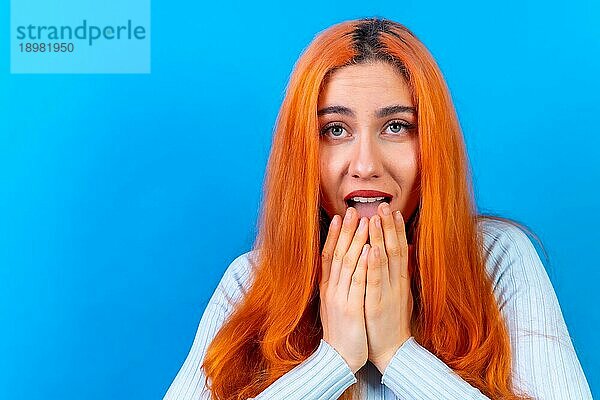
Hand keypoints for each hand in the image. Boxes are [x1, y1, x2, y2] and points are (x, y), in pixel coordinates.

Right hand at [319, 207, 369, 373]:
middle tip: (353, 210)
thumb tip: (346, 267)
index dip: (334, 235)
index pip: (329, 255)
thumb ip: (341, 285)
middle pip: (338, 254)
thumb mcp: (338, 304)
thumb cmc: (343, 331)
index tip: (339, 217)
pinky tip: (369, 249)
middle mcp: (331, 289)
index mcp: (328, 288)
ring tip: (364, 221)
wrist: (339, 359)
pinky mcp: (351, 308)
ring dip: (356, 240)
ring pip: (347, 263)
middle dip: (346, 230)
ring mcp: (339, 298)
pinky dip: (363, 264)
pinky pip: (357, 281)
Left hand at [365, 202, 414, 373]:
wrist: (392, 351)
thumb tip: (405, 252)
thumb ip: (401, 273)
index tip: (392, 210)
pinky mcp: (379, 304)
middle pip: (395, 248)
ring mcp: (389, 292)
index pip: (400, 249)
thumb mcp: (399, 294)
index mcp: (400, 280)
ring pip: (387, 260)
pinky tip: (373, 249)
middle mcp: (397, 282)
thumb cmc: (392, 321)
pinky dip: (375, 264)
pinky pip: (377, 281)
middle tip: (384, 205)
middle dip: (389, 226)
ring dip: (382, 237)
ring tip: (377, 217)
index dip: (396, 229)